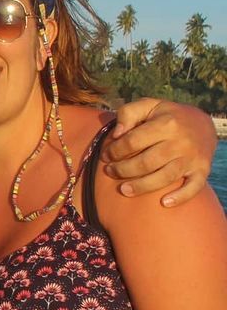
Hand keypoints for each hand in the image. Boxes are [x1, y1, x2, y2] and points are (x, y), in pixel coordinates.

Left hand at [102, 99, 216, 205]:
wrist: (203, 124)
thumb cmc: (168, 116)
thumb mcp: (149, 106)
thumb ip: (129, 113)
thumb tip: (117, 134)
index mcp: (166, 124)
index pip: (133, 141)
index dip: (115, 151)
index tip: (106, 156)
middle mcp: (180, 142)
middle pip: (146, 162)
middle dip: (123, 170)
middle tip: (110, 172)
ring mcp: (192, 158)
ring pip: (164, 178)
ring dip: (141, 186)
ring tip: (123, 190)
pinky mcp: (202, 170)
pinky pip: (193, 187)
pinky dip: (180, 197)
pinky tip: (164, 203)